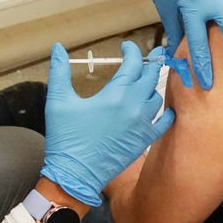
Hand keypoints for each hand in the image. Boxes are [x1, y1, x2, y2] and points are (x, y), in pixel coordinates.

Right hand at [40, 41, 175, 205]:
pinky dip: (165, 112)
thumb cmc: (65, 139)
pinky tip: (162, 108)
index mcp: (115, 95)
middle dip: (151, 62)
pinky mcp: (143, 141)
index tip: (126, 46)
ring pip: (157, 97)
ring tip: (146, 81)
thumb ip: (59, 71)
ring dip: (152, 86)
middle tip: (151, 54)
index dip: (132, 50)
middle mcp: (133, 107)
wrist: (75, 176)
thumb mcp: (58, 102)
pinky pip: (163, 122)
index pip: (133, 63)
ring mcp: (142, 126)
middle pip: (151, 76)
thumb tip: (57, 48)